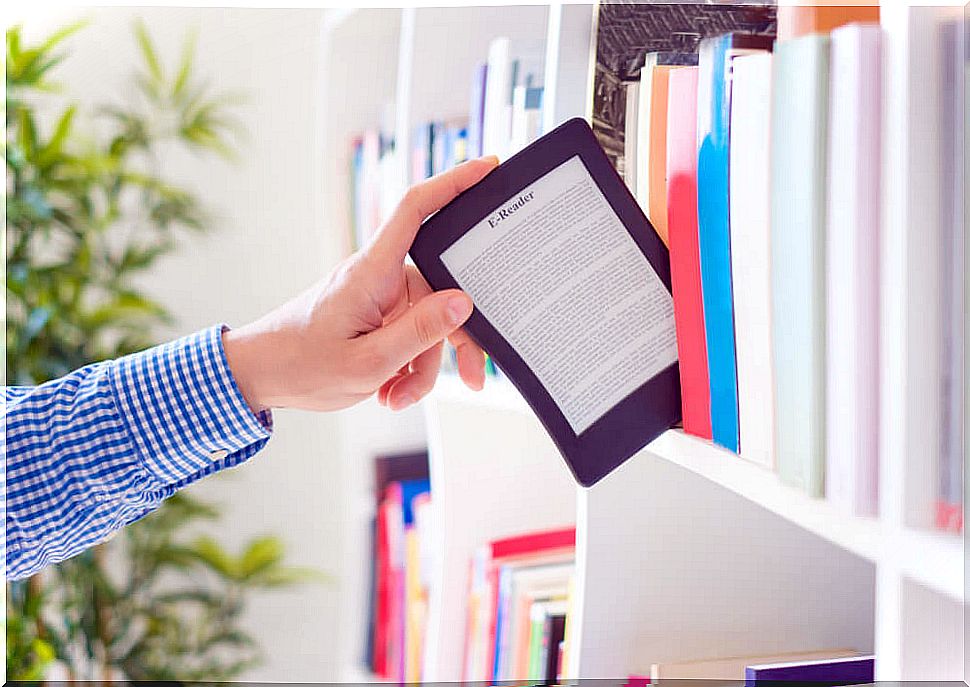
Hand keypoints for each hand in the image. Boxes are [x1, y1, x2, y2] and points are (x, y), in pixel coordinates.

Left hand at [223, 155, 498, 412]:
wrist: (257, 377)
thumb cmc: (301, 366)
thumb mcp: (368, 361)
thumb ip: (419, 332)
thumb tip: (463, 303)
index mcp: (372, 271)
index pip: (416, 209)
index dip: (454, 182)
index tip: (488, 167)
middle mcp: (379, 276)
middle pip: (440, 293)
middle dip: (455, 342)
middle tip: (475, 379)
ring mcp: (378, 298)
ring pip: (427, 325)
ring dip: (422, 367)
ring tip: (396, 397)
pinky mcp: (375, 317)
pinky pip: (409, 336)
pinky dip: (407, 367)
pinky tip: (390, 392)